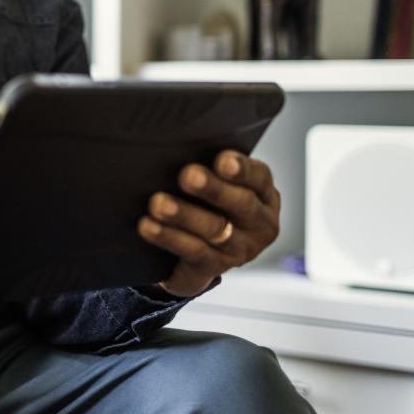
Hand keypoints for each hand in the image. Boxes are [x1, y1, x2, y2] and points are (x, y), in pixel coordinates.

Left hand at [137, 151, 280, 297]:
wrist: (195, 252)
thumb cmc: (205, 203)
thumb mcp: (216, 183)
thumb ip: (209, 166)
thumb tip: (179, 145)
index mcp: (264, 195)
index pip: (259, 177)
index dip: (241, 169)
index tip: (222, 159)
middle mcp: (260, 224)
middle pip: (241, 204)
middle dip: (212, 189)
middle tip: (187, 175)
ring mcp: (240, 250)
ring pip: (214, 229)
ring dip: (184, 215)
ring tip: (158, 203)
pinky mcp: (215, 268)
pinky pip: (194, 252)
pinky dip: (169, 238)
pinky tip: (149, 226)